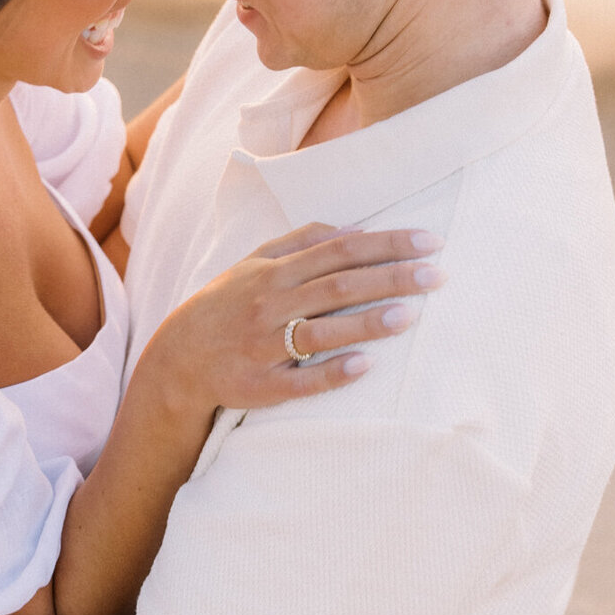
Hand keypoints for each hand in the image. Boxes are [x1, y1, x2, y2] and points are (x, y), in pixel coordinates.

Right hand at [147, 222, 444, 411]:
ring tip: (409, 316)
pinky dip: (330, 373)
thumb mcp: (254, 264)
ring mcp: (264, 346)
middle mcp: (270, 305)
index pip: (339, 251)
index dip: (386, 245)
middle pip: (337, 287)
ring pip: (320, 332)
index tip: (429, 243)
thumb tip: (354, 228)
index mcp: (274, 272)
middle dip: (390, 279)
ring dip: (365, 324)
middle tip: (437, 276)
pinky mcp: (261, 385)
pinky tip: (363, 367)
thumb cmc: (226, 305)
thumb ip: (301, 243)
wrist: (178, 359)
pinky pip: (299, 381)